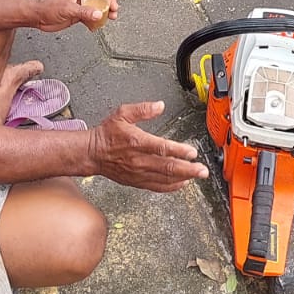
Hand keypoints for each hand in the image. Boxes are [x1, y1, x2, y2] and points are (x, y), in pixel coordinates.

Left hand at [33, 0, 117, 31]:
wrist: (37, 17)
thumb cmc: (47, 6)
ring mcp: (79, 5)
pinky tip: (96, 26)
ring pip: (97, 6)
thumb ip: (83, 12)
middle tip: (114, 8)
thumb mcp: (67, 8)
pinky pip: (90, 16)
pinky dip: (95, 21)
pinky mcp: (77, 15)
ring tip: (111, 17)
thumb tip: (98, 14)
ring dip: (105, 11)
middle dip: (109, 1)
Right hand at [87, 101, 208, 191]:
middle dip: (187, 169)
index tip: (192, 152)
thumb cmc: (107, 134)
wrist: (92, 153)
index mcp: (137, 142)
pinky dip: (170, 187)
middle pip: (167, 167)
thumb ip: (142, 109)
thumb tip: (159, 105)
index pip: (162, 148)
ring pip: (164, 178)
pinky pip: (156, 187)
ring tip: (196, 176)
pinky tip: (181, 184)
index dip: (179, 151)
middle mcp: (139, 160)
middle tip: (202, 170)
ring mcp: (138, 172)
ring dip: (182, 178)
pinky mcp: (136, 181)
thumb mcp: (123, 113)